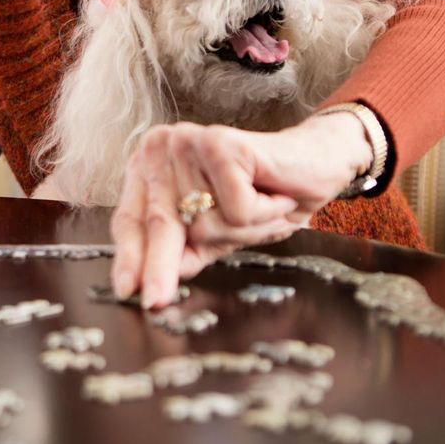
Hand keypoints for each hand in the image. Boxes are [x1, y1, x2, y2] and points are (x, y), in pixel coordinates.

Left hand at [109, 114, 372, 307]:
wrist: (318, 160)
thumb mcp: (220, 232)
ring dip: (243, 230)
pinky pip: (236, 210)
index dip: (129, 256)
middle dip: (160, 266)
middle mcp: (163, 148)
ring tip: (263, 209)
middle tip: (155, 301)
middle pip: (160, 224)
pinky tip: (275, 195)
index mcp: (153, 166)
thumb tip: (151, 281)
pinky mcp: (221, 144)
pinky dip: (263, 213)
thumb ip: (186, 249)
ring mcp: (189, 142)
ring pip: (205, 223)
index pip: (131, 219)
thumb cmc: (266, 194)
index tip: (126, 290)